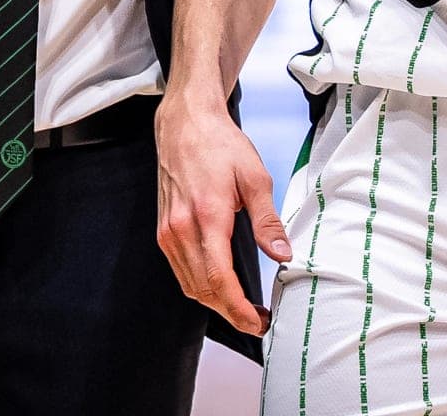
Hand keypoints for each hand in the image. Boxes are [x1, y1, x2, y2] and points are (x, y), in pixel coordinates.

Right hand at [155, 93, 290, 334]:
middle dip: (231, 313)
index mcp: (207, 217)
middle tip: (258, 320)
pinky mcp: (163, 230)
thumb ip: (267, 222)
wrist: (185, 122)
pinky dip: (200, 286)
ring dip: (215, 303)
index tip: (259, 322)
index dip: (240, 309)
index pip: (220, 280)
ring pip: (190, 285)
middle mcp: (181, 229)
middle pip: (204, 290)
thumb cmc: (220, 144)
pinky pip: (180, 271)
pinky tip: (220, 285)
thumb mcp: (255, 177)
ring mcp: (168, 231)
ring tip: (243, 306)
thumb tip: (283, 256)